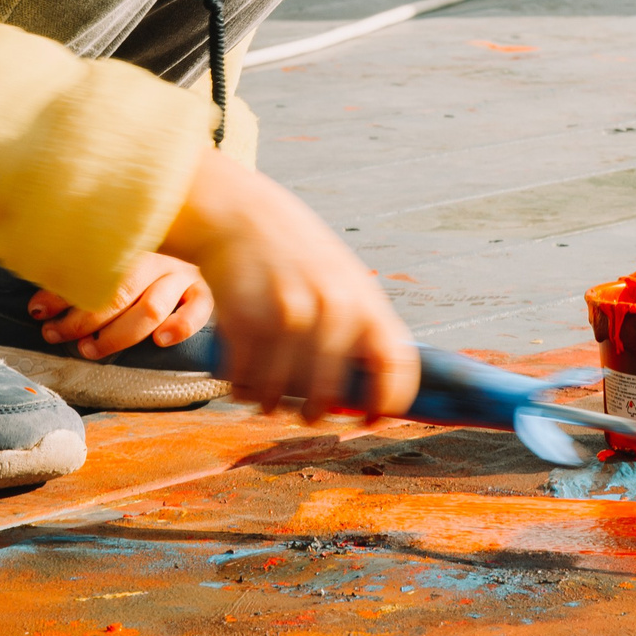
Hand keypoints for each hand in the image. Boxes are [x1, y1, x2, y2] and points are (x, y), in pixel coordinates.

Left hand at [27, 252, 212, 359]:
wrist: (204, 260)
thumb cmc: (140, 284)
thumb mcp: (107, 282)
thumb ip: (75, 291)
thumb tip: (36, 308)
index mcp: (130, 251)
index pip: (93, 273)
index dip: (63, 295)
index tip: (38, 315)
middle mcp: (156, 261)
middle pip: (118, 292)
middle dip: (84, 320)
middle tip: (59, 337)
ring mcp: (182, 277)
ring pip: (151, 307)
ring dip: (119, 333)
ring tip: (92, 349)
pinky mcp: (204, 295)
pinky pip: (197, 310)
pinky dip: (180, 326)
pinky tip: (161, 341)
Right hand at [160, 150, 416, 423]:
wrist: (243, 216)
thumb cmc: (299, 254)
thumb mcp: (345, 280)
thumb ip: (360, 327)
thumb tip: (372, 388)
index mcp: (366, 303)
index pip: (394, 369)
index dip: (386, 405)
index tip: (370, 419)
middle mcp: (332, 312)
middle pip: (326, 398)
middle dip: (313, 415)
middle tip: (305, 414)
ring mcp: (287, 318)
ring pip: (279, 397)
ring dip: (271, 405)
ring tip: (268, 397)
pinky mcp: (246, 322)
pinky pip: (244, 382)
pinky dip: (241, 390)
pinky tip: (242, 381)